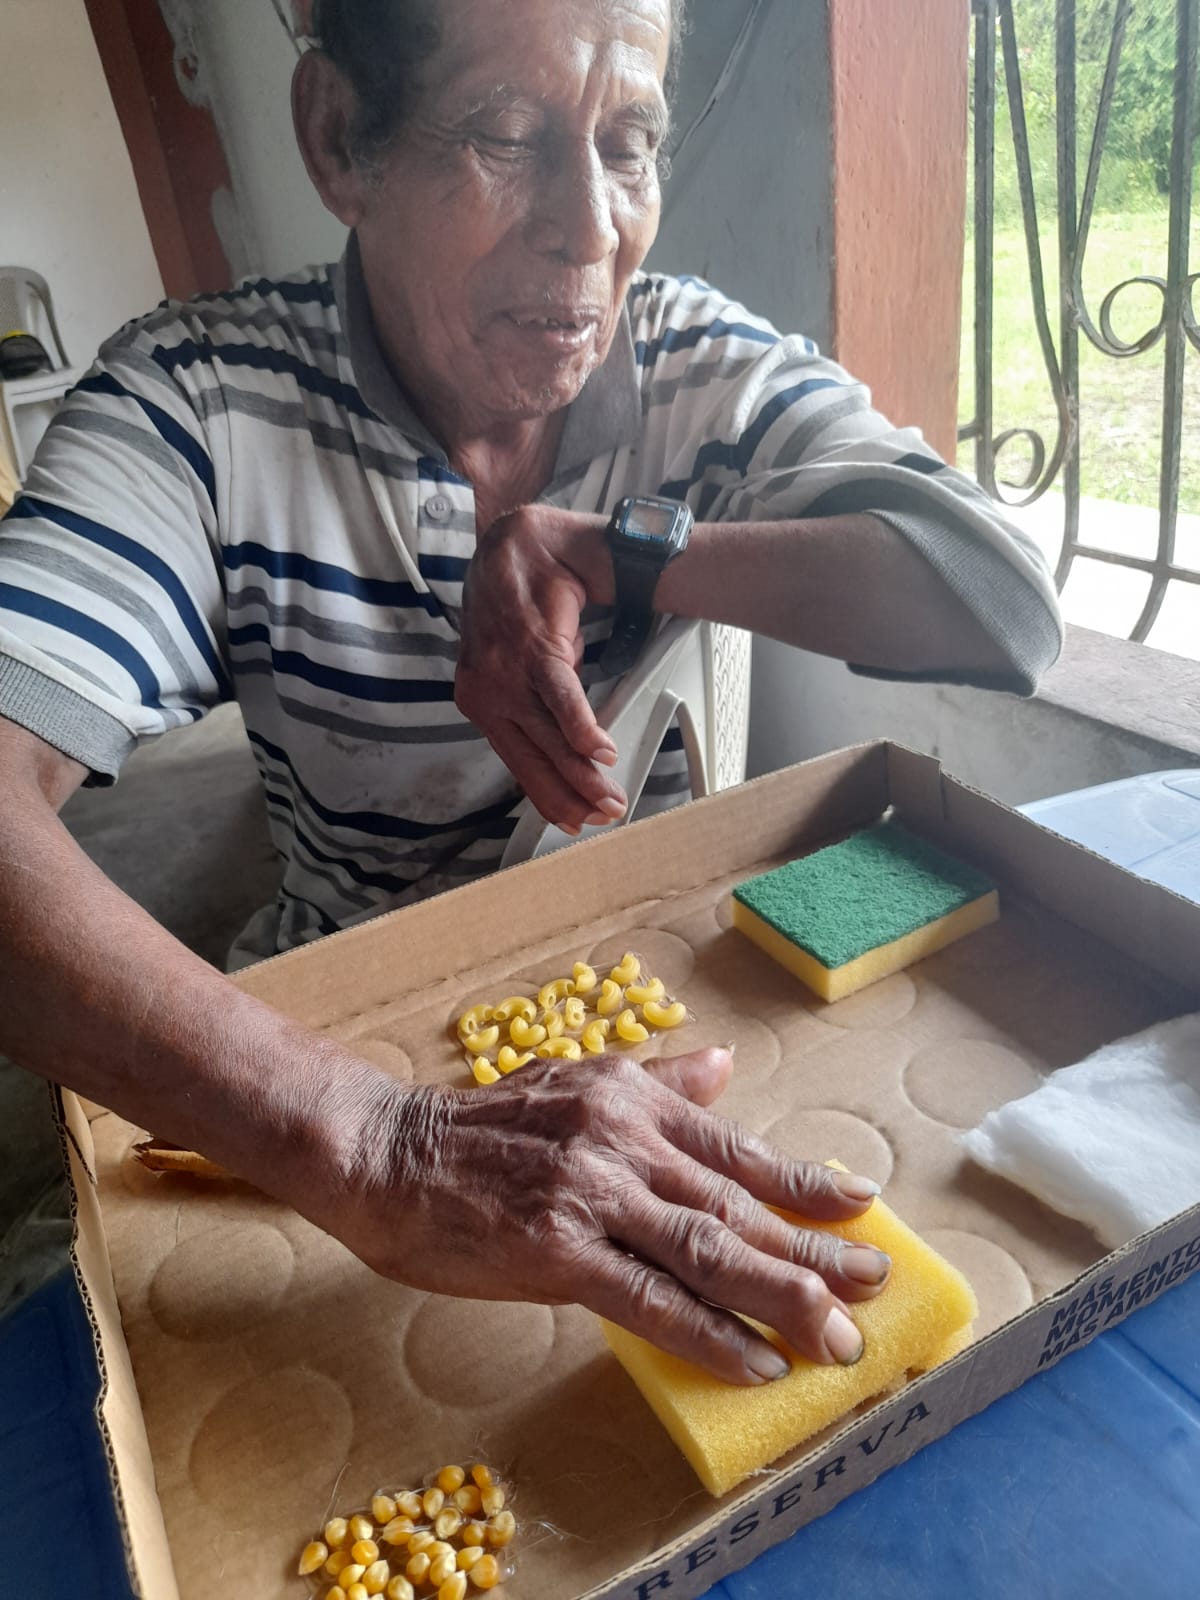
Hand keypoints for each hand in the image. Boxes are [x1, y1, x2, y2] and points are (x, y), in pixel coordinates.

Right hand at [328, 1048, 890, 1384]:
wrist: (388, 1154)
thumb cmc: (480, 1128)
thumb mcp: (575, 1080)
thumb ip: (655, 1082)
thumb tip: (723, 1068)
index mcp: (632, 1101)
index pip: (736, 1149)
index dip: (804, 1184)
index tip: (861, 1210)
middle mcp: (623, 1141)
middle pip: (737, 1204)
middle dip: (812, 1252)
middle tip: (873, 1287)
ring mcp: (592, 1194)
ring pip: (708, 1250)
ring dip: (780, 1297)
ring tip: (835, 1334)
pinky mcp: (558, 1250)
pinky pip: (650, 1300)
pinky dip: (709, 1333)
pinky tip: (752, 1361)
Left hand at [455, 503, 626, 830]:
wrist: (521, 542)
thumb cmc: (522, 598)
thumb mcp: (524, 662)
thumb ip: (540, 700)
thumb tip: (569, 734)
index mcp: (482, 699)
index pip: (518, 760)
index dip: (548, 794)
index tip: (572, 818)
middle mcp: (486, 692)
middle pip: (535, 758)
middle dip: (572, 795)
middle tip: (602, 815)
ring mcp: (508, 672)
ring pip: (549, 736)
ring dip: (584, 772)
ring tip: (609, 795)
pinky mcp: (535, 649)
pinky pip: (560, 698)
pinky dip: (581, 728)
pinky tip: (599, 751)